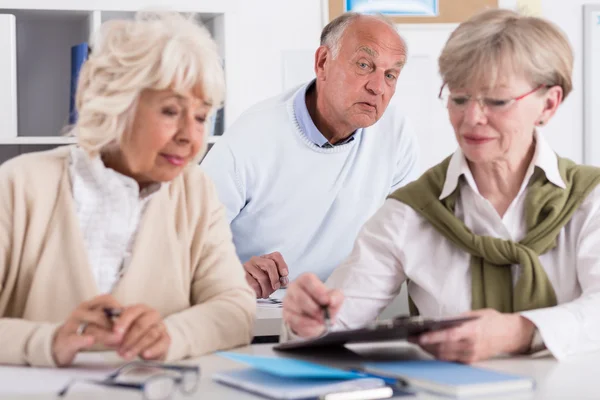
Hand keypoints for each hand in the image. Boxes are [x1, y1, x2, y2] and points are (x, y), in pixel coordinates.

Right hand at [53, 294, 123, 366]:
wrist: (59, 345)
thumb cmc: (83, 331)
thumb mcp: (98, 323)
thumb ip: (112, 321)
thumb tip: (132, 323)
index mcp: (90, 306)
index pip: (105, 299)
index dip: (118, 306)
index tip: (129, 315)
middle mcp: (81, 312)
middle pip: (101, 315)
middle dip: (115, 325)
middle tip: (126, 334)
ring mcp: (72, 325)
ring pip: (91, 326)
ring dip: (106, 334)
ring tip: (117, 340)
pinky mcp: (66, 339)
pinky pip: (75, 338)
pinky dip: (83, 339)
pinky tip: (91, 340)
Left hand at [113, 304, 170, 360]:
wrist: (147, 345)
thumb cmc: (131, 334)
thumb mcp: (120, 330)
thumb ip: (114, 331)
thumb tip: (110, 336)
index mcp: (140, 309)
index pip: (132, 311)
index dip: (123, 322)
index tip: (115, 333)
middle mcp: (153, 315)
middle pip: (142, 324)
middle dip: (129, 338)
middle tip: (119, 350)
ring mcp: (161, 326)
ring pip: (151, 334)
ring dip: (137, 346)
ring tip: (126, 355)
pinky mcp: (166, 338)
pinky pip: (162, 343)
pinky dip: (153, 349)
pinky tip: (144, 355)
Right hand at [244, 251, 288, 297]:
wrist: (244, 290)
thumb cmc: (261, 284)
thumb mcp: (272, 280)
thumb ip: (280, 279)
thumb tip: (284, 280)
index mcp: (265, 259)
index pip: (276, 256)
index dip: (282, 265)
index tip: (285, 274)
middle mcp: (256, 260)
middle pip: (269, 264)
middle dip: (275, 278)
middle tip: (276, 287)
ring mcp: (248, 266)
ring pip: (262, 277)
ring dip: (266, 289)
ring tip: (266, 294)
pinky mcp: (242, 275)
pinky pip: (254, 285)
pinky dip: (259, 292)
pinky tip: (259, 294)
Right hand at [282, 273, 343, 337]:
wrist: (318, 314)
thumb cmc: (324, 301)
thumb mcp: (335, 296)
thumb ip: (336, 297)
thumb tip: (331, 301)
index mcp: (305, 279)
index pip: (307, 280)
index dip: (317, 290)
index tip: (326, 301)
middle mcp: (293, 288)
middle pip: (300, 297)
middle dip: (314, 309)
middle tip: (324, 316)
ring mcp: (288, 301)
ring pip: (297, 310)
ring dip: (312, 318)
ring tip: (321, 320)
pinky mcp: (286, 314)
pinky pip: (295, 321)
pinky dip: (308, 325)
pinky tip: (315, 325)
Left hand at [411, 309, 535, 362]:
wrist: (511, 334)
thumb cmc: (493, 322)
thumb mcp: (474, 314)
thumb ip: (456, 319)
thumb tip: (438, 321)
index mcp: (472, 331)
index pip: (448, 336)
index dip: (432, 338)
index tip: (419, 336)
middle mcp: (471, 345)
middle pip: (443, 348)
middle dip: (425, 344)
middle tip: (412, 337)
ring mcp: (471, 354)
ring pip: (444, 355)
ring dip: (429, 350)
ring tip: (419, 342)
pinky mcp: (471, 360)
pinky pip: (451, 359)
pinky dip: (439, 354)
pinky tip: (432, 348)